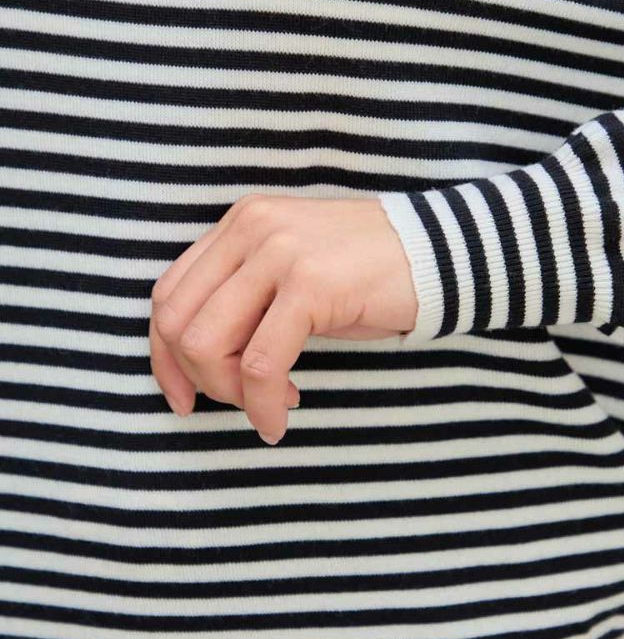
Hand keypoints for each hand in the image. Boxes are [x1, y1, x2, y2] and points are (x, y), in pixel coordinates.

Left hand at [148, 193, 417, 443]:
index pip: (168, 294)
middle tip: (237, 404)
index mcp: (241, 223)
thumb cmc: (370, 274)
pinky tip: (283, 414)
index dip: (164, 357)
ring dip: (231, 393)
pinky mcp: (311, 284)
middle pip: (177, 323)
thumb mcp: (294, 274)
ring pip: (208, 343)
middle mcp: (251, 228)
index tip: (185, 396)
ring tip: (270, 406)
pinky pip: (262, 364)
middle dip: (197, 379)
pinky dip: (263, 403)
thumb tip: (203, 362)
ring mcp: (279, 252)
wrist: (443, 252)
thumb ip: (246, 299)